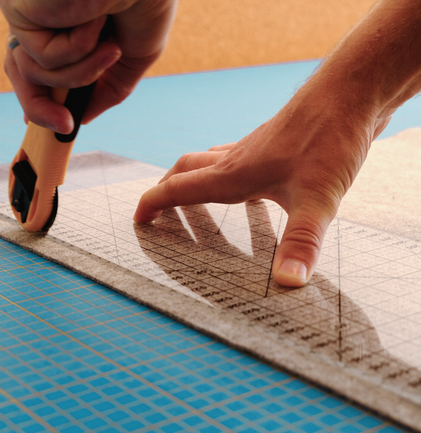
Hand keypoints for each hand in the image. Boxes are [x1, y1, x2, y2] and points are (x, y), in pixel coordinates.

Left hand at [0, 0, 176, 132]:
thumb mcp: (131, 59)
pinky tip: (95, 20)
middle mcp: (40, 19)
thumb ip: (106, 90)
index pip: (38, 68)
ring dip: (82, 72)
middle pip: (22, 77)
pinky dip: (78, 50)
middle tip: (65, 126)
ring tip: (111, 48)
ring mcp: (27, 13)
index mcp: (61, 27)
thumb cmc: (146, 3)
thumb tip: (79, 119)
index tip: (60, 123)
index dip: (42, 99)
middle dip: (41, 110)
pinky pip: (43, 59)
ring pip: (36, 75)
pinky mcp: (19, 8)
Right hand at [134, 81, 390, 286]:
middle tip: (161, 210)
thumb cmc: (331, 137)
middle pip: (187, 170)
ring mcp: (255, 147)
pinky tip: (252, 187)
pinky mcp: (274, 142)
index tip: (139, 219)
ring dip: (195, 180)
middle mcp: (237, 158)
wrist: (352, 91)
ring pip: (210, 162)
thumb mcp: (318, 198)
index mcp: (233, 174)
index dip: (154, 204)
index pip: (179, 188)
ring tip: (197, 201)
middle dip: (168, 190)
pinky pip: (238, 158)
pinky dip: (229, 174)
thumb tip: (287, 281)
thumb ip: (301, 242)